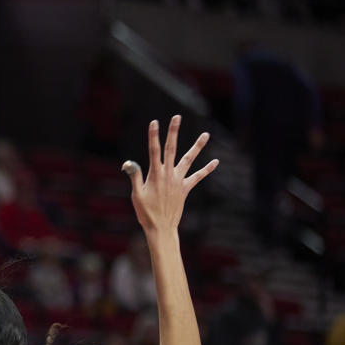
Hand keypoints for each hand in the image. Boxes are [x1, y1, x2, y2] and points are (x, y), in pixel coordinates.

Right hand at [122, 115, 218, 233]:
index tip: (154, 122)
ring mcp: (178, 181)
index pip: (154, 151)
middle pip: (171, 149)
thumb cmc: (146, 212)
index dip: (154, 136)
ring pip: (189, 160)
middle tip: (177, 117)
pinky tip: (216, 162)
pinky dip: (206, 169)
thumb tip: (129, 163)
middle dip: (173, 132)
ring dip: (197, 146)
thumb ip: (135, 176)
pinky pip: (197, 177)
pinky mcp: (185, 189)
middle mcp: (168, 174)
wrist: (161, 227)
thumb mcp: (136, 195)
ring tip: (206, 134)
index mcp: (155, 175)